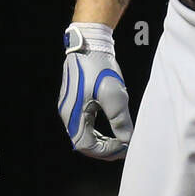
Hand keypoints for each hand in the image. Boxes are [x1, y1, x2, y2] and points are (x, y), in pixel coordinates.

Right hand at [58, 23, 132, 159]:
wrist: (89, 44)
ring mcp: (69, 107)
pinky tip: (110, 128)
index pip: (87, 146)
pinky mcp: (74, 101)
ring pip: (84, 134)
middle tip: (123, 147)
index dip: (107, 151)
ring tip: (119, 140)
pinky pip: (84, 123)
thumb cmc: (100, 67)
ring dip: (101, 140)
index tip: (125, 147)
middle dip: (104, 148)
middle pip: (83, 143)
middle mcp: (67, 114)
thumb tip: (127, 140)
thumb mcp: (115, 95)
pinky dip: (97, 130)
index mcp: (73, 115)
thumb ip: (120, 121)